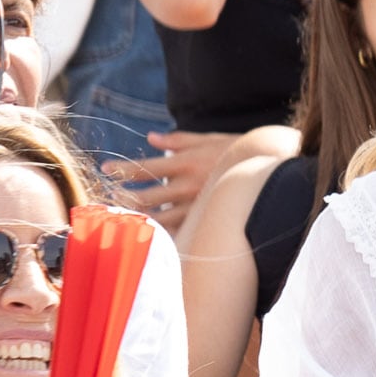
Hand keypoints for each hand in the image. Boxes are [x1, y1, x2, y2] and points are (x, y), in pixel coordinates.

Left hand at [100, 130, 238, 231]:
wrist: (271, 171)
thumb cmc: (239, 152)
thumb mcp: (209, 140)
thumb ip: (178, 140)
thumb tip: (151, 138)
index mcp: (186, 163)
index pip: (147, 167)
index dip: (124, 169)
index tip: (105, 168)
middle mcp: (189, 186)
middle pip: (148, 197)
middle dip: (124, 198)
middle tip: (104, 200)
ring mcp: (198, 207)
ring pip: (161, 219)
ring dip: (139, 220)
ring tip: (120, 221)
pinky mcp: (208, 221)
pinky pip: (182, 233)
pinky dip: (165, 236)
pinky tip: (151, 239)